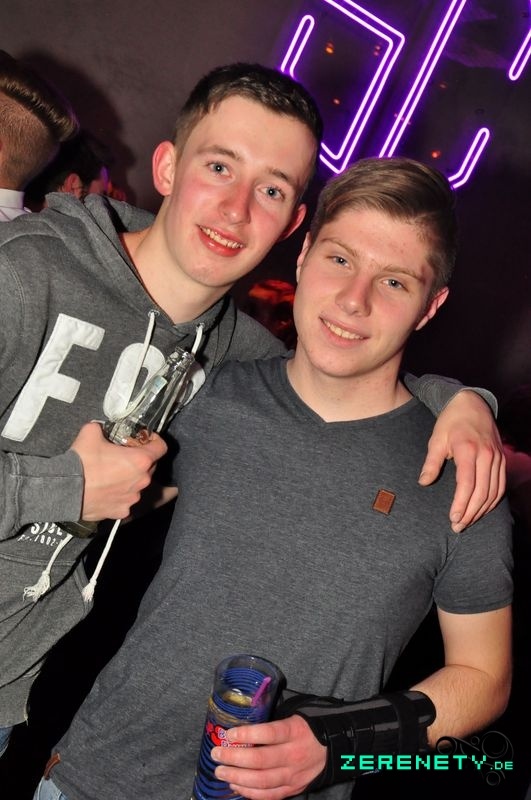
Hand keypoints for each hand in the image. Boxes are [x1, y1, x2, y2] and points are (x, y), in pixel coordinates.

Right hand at [70, 421, 167, 520]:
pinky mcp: (122, 511)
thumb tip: (101, 428)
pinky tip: (105, 490)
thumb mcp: (91, 432)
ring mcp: (132, 498)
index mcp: (140, 460)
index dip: (154, 440)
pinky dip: (119, 495)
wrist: (64, 490)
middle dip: (139, 460)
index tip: (144, 439)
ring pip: (137, 485)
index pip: (161, 447)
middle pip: (149, 467)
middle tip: (122, 456)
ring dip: (129, 479)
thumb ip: (102, 428)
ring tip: (111, 475)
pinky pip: (125, 500)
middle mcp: (142, 481)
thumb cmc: (81, 461)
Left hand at [211, 716, 325, 799]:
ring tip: (220, 772)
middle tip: (217, 755)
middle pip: (261, 760)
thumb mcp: (292, 716)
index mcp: (293, 731)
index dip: (247, 734)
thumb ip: (270, 721)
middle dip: (234, 759)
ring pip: (262, 781)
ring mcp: (293, 774)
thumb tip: (241, 722)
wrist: (331, 747)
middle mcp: (293, 754)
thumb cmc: (304, 728)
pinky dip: (250, 793)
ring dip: (237, 777)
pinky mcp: (293, 788)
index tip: (229, 734)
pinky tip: (235, 785)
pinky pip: (268, 795)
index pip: (269, 733)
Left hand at [418, 390, 505, 531]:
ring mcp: (497, 457)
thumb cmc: (450, 422)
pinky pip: (501, 485)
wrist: (472, 404)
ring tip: (468, 522)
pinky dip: (493, 501)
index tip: (453, 518)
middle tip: (458, 527)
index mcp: (468, 450)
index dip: (460, 504)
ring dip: (482, 510)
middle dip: (470, 513)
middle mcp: (486, 455)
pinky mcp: (502, 460)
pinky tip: (482, 510)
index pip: (467, 484)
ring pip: (494, 491)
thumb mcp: (436, 439)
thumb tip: (423, 482)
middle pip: (482, 492)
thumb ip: (431, 463)